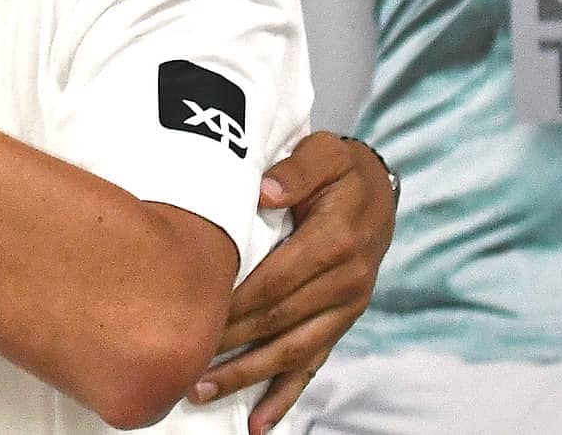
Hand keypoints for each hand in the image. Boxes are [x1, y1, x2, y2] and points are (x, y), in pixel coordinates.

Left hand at [191, 132, 394, 432]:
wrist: (379, 189)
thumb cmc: (339, 170)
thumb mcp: (324, 153)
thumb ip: (296, 169)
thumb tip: (266, 189)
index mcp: (334, 243)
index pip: (276, 280)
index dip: (236, 302)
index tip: (195, 318)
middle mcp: (344, 283)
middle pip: (277, 322)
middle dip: (229, 346)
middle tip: (182, 365)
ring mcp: (345, 308)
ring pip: (292, 352)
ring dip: (248, 377)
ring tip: (203, 393)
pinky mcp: (340, 322)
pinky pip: (313, 363)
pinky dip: (286, 394)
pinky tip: (260, 421)